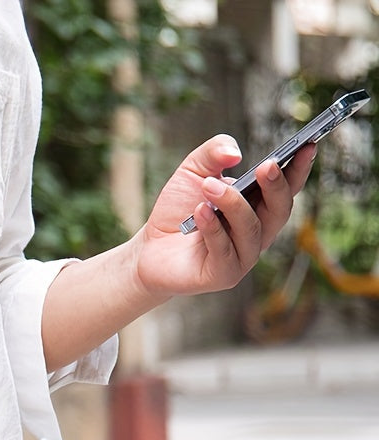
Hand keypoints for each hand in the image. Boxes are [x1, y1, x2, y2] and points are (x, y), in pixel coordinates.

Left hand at [132, 134, 317, 299]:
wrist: (150, 249)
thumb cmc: (178, 210)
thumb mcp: (194, 171)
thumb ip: (214, 152)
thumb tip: (235, 152)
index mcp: (259, 206)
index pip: (288, 188)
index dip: (300, 169)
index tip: (309, 145)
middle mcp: (258, 232)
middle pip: (280, 210)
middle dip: (276, 186)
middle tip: (266, 166)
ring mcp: (243, 257)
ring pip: (251, 229)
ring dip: (233, 204)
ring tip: (209, 186)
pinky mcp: (223, 275)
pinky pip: (224, 250)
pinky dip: (213, 229)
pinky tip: (200, 212)